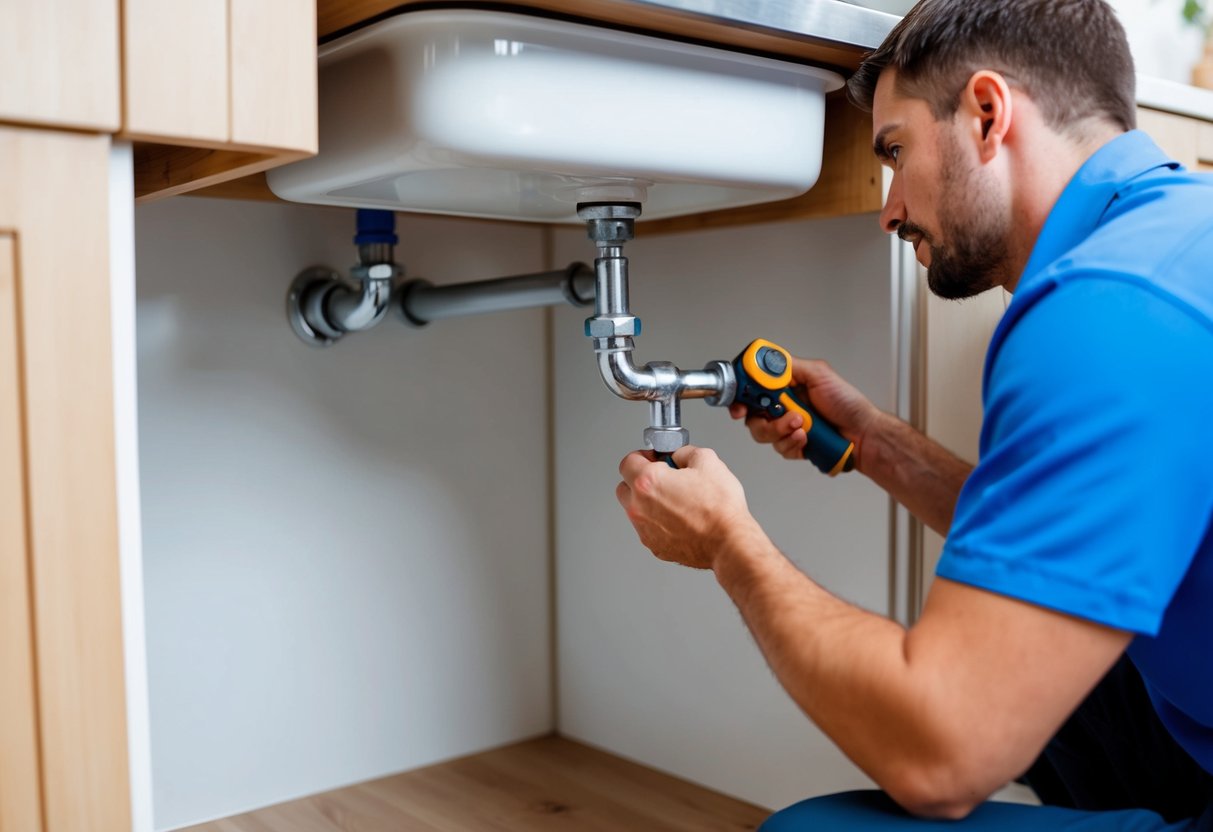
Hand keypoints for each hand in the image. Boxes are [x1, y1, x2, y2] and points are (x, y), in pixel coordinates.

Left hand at [616, 446, 760, 569]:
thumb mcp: (707, 461)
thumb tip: (678, 455)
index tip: (655, 459)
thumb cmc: (719, 508)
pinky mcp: (654, 546)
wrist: (728, 543)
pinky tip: (680, 519)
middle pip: (625, 486)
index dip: (643, 456)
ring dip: (647, 502)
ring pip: (635, 509)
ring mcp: (644, 529)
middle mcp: (639, 507)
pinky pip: (648, 528)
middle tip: (663, 478)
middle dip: (640, 479)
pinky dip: (658, 522)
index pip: (628, 461)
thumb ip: (684, 451)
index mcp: (648, 482)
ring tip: (675, 500)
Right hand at [729, 356, 878, 466]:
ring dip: (783, 431)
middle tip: (789, 416)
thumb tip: (765, 362)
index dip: (742, 398)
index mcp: (786, 387)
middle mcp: (783, 406)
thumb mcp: (819, 374)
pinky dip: (793, 444)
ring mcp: (788, 427)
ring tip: (803, 427)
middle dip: (767, 420)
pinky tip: (807, 440)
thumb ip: (789, 367)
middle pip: (753, 416)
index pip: (753, 389)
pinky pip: (780, 449)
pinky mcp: (794, 445)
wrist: (863, 434)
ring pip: (764, 435)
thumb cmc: (848, 404)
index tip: (741, 406)